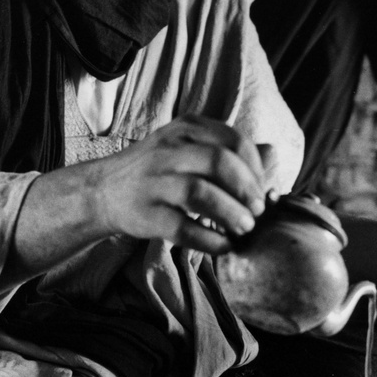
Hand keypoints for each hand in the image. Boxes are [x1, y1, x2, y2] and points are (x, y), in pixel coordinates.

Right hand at [92, 114, 268, 253]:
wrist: (102, 191)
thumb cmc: (158, 172)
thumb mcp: (190, 149)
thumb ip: (230, 151)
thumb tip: (274, 154)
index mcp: (185, 129)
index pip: (234, 141)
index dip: (256, 168)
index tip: (263, 190)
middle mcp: (168, 150)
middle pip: (220, 163)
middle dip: (248, 189)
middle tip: (258, 211)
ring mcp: (153, 182)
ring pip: (201, 193)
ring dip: (231, 214)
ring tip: (245, 228)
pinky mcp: (145, 214)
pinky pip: (182, 228)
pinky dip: (210, 240)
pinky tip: (224, 246)